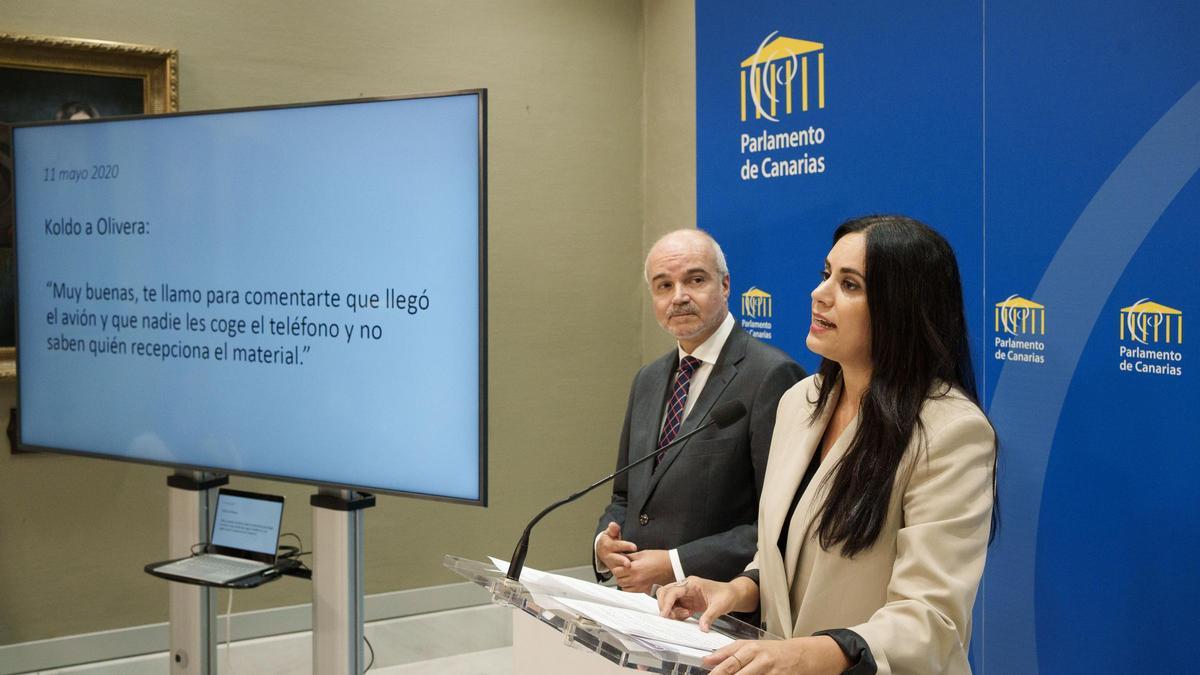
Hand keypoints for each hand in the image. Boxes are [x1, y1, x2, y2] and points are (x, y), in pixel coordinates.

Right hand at [596, 522, 637, 571]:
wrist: (602, 549)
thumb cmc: (609, 540)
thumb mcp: (610, 532)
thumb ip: (613, 529)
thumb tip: (613, 524)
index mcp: (608, 545)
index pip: (617, 545)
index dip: (626, 546)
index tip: (634, 547)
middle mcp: (608, 555)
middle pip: (616, 558)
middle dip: (622, 560)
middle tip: (629, 563)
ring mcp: (611, 563)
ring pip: (616, 567)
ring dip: (623, 569)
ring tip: (629, 569)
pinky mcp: (614, 570)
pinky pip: (619, 573)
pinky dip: (624, 575)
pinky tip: (631, 575)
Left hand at [611, 549, 673, 592]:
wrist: (672, 566)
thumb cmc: (660, 558)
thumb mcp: (642, 553)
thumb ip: (630, 557)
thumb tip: (621, 557)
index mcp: (634, 568)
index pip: (616, 571)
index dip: (617, 567)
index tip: (620, 564)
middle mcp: (636, 579)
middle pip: (619, 580)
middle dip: (620, 575)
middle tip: (624, 570)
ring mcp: (641, 586)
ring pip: (624, 587)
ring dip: (624, 582)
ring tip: (629, 576)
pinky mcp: (645, 590)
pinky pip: (632, 592)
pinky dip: (631, 587)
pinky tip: (635, 581)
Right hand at [656, 576, 753, 629]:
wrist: (732, 595)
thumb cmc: (727, 595)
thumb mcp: (720, 606)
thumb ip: (710, 616)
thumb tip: (703, 628)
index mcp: (692, 583)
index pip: (673, 591)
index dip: (667, 602)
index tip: (665, 615)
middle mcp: (686, 586)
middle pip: (665, 592)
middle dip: (664, 605)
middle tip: (671, 617)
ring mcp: (685, 593)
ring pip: (668, 600)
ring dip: (672, 611)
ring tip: (686, 615)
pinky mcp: (686, 601)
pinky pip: (674, 607)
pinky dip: (676, 613)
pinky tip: (687, 615)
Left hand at [703, 636, 850, 673]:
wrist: (803, 656)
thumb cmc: (774, 651)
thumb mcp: (751, 646)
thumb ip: (728, 653)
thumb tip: (707, 660)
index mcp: (751, 648)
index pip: (728, 661)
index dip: (715, 670)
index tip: (705, 673)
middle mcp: (760, 660)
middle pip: (736, 673)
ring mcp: (770, 672)